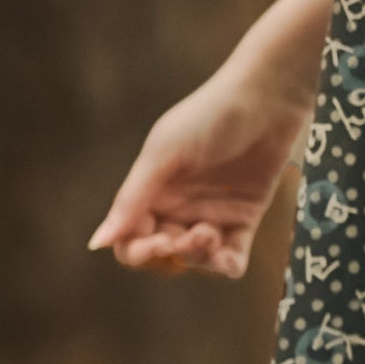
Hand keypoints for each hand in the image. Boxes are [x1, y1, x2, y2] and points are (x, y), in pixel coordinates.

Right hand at [89, 68, 309, 281]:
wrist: (267, 98)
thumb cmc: (208, 117)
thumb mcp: (164, 154)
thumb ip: (132, 199)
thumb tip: (97, 243)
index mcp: (151, 191)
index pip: (131, 239)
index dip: (139, 252)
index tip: (159, 244)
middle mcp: (178, 206)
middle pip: (164, 254)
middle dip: (175, 252)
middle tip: (197, 234)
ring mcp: (212, 213)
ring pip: (196, 260)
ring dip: (200, 256)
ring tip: (211, 232)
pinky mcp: (245, 218)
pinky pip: (231, 258)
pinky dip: (228, 265)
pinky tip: (229, 259)